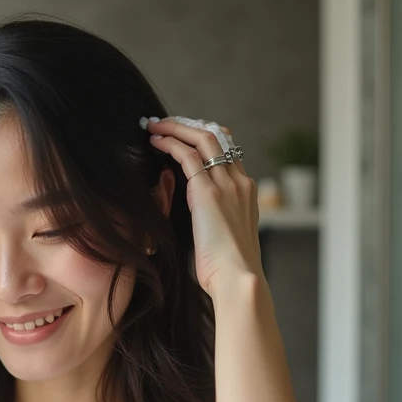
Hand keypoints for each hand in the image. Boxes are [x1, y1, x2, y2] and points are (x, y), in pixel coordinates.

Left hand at [145, 118, 262, 295]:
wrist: (239, 279)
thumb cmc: (229, 270)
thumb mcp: (227, 239)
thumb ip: (217, 222)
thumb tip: (203, 223)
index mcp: (246, 193)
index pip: (229, 151)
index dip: (206, 138)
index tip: (186, 136)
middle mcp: (240, 181)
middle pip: (217, 136)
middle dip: (189, 125)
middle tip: (166, 123)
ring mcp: (227, 184)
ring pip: (203, 138)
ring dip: (176, 127)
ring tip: (155, 125)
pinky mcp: (208, 191)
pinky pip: (187, 155)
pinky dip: (170, 143)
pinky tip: (155, 141)